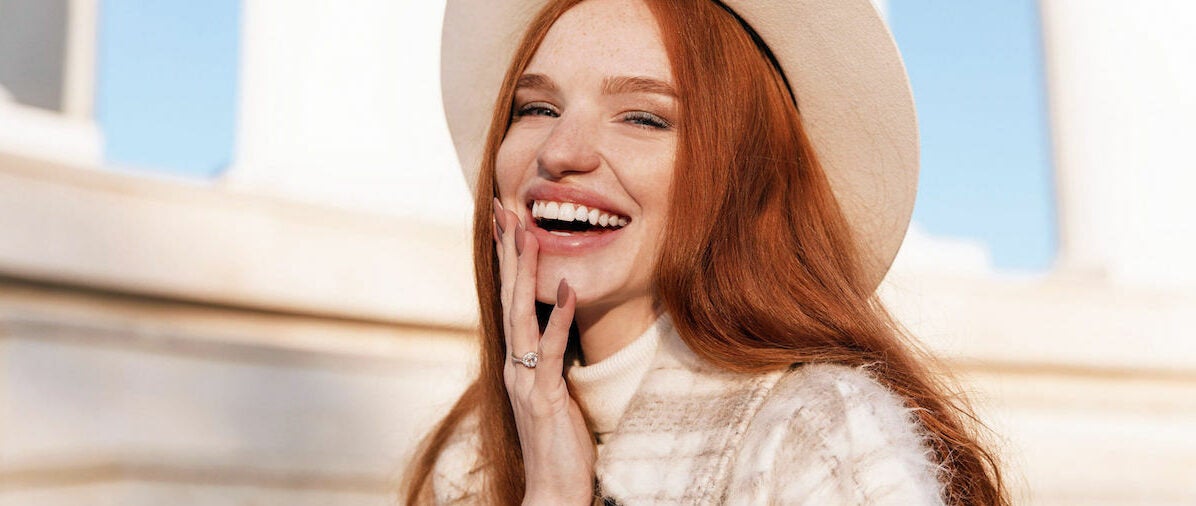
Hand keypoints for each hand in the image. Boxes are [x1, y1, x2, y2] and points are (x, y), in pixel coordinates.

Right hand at [494, 199, 594, 505]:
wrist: (552, 488)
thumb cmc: (557, 442)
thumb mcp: (552, 390)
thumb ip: (549, 358)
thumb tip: (557, 325)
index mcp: (516, 362)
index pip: (509, 302)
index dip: (507, 262)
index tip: (506, 224)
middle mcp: (513, 365)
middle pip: (508, 299)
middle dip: (508, 254)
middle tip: (506, 211)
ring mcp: (525, 380)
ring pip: (522, 316)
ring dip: (526, 274)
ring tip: (529, 234)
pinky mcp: (544, 396)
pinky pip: (551, 350)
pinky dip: (559, 318)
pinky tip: (569, 290)